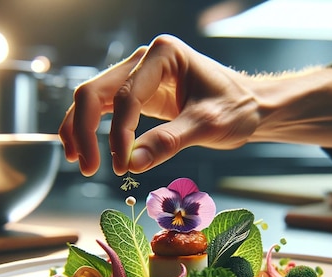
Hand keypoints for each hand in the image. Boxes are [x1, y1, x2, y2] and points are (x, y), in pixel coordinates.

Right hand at [59, 34, 258, 175]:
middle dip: (85, 130)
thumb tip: (132, 163)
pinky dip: (92, 129)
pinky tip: (86, 150)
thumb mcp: (208, 125)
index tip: (122, 166)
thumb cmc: (237, 108)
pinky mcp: (138, 92)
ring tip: (80, 162)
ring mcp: (138, 74)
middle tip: (86, 166)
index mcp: (164, 54)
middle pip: (96, 91)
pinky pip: (105, 108)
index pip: (127, 96)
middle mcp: (145, 59)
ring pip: (92, 99)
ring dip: (80, 130)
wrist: (251, 106)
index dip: (119, 134)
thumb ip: (170, 141)